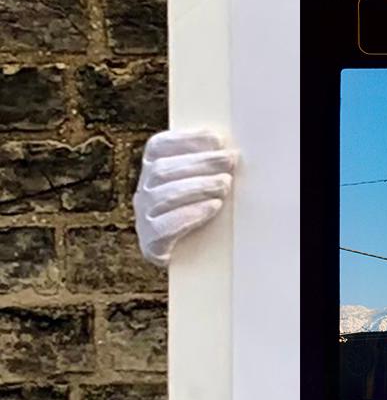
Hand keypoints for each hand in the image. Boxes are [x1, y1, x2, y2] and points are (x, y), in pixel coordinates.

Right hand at [133, 129, 236, 267]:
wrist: (192, 260)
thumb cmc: (203, 214)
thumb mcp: (204, 186)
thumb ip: (209, 168)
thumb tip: (231, 151)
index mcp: (152, 171)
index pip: (158, 147)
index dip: (185, 139)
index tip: (216, 139)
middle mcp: (144, 192)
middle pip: (162, 170)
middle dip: (200, 163)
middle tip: (229, 161)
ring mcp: (143, 217)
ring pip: (162, 195)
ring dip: (198, 186)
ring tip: (224, 185)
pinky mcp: (151, 243)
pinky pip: (164, 226)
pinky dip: (191, 213)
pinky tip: (213, 206)